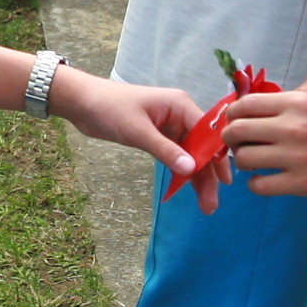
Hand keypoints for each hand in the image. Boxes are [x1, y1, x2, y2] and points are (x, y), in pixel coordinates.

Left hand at [50, 71, 208, 196]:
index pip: (208, 133)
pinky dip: (181, 171)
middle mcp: (180, 114)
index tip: (224, 182)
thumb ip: (165, 150)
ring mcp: (170, 126)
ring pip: (190, 154)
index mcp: (180, 105)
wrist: (82, 101)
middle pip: (201, 147)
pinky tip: (188, 189)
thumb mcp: (138, 131)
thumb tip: (191, 170)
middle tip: (211, 204)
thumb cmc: (109, 108)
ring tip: (205, 205)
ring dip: (196, 177)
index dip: (217, 157)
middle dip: (208, 175)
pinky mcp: (158, 136)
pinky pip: (176, 155)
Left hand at [214, 87, 306, 199]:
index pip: (246, 104)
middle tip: (237, 143)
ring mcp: (295, 157)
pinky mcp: (299, 184)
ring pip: (244, 158)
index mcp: (298, 103)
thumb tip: (255, 109)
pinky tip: (265, 179)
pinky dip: (255, 183)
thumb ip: (291, 104)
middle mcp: (293, 127)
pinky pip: (259, 185)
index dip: (232, 113)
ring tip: (254, 161)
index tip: (233, 120)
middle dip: (230, 137)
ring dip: (243, 160)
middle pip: (237, 130)